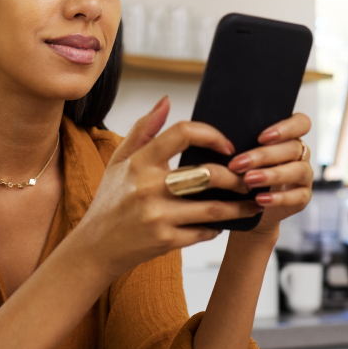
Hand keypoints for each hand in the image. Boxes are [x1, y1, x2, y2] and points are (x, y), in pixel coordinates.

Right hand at [71, 97, 261, 278]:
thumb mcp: (119, 162)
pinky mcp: (165, 241)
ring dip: (238, 206)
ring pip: (213, 208)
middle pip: (207, 174)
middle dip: (235, 177)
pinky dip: (216, 228)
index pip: (182, 134)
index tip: (228, 147)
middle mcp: (149, 187)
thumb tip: (166, 101)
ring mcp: (158, 216)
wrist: (95, 247)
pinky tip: (221, 224)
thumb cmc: (110, 201)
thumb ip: (143, 130)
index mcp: (139, 162)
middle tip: (248, 179)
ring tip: (252, 204)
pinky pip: (203, 232)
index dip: (211, 135)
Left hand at [226, 113, 313, 236]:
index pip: (301, 123)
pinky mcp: (303, 197)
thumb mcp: (243, 155)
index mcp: (289, 137)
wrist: (250, 206)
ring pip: (298, 170)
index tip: (261, 137)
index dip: (285, 128)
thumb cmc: (244, 173)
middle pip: (292, 148)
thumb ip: (241, 142)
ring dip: (272, 175)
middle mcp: (300, 154)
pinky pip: (297, 197)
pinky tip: (259, 199)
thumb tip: (219, 137)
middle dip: (263, 155)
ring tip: (248, 180)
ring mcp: (304, 176)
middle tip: (238, 164)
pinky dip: (278, 198)